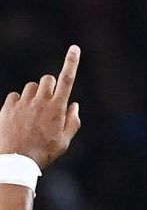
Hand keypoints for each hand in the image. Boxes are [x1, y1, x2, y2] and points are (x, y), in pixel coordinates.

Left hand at [0, 45, 81, 168]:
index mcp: (57, 108)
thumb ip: (72, 121)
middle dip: (50, 85)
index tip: (75, 48)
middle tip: (49, 101)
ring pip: (31, 87)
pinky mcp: (8, 107)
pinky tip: (20, 116)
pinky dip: (20, 102)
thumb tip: (73, 105)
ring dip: (35, 95)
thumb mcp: (65, 141)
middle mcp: (40, 101)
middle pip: (47, 79)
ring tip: (33, 113)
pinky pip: (15, 96)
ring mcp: (23, 103)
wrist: (16, 161)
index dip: (72, 62)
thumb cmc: (44, 153)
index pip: (67, 79)